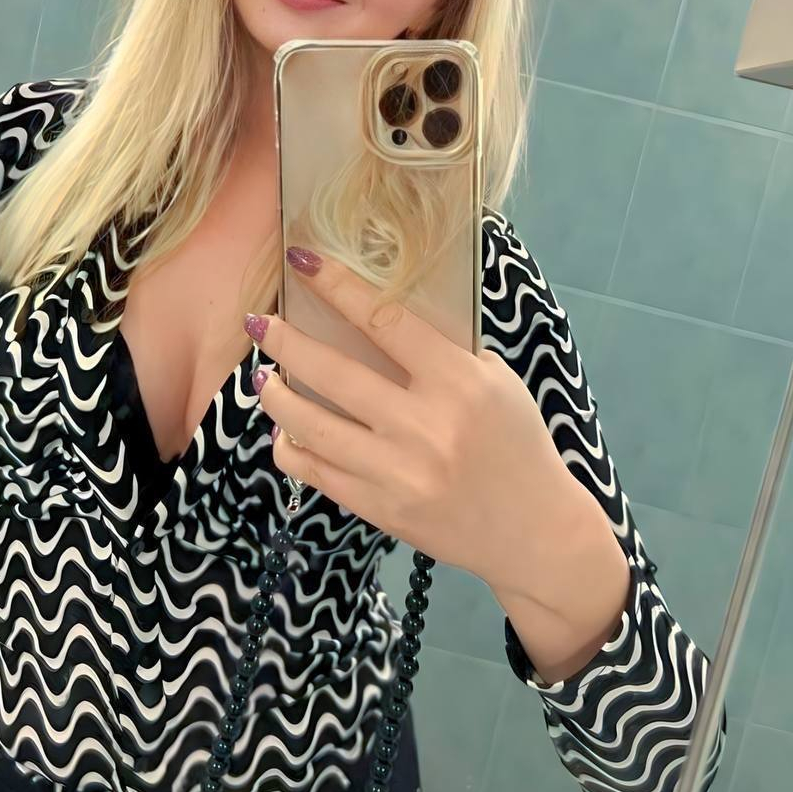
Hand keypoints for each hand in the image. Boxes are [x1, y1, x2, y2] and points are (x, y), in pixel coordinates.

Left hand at [246, 245, 578, 594]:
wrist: (534, 530)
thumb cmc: (518, 445)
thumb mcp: (498, 383)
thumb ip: (446, 353)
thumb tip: (381, 321)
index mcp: (458, 383)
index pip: (385, 322)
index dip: (337, 287)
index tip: (301, 261)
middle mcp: (424, 426)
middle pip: (333, 373)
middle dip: (285, 342)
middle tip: (258, 322)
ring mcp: (397, 472)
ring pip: (312, 426)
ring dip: (276, 396)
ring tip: (262, 377)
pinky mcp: (381, 509)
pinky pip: (316, 472)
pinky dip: (291, 446)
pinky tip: (285, 430)